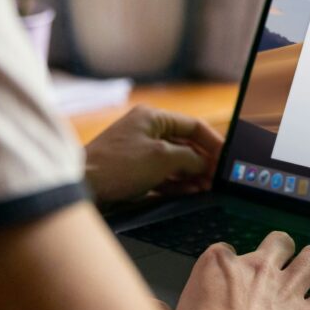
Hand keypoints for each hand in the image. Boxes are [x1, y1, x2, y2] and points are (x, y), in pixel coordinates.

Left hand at [85, 105, 222, 202]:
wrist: (83, 186)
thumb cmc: (118, 166)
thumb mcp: (162, 158)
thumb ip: (190, 158)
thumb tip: (205, 164)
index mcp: (153, 117)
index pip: (193, 125)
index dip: (213, 142)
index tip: (226, 159)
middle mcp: (146, 130)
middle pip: (185, 144)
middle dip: (203, 162)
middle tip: (218, 178)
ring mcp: (140, 151)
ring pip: (175, 161)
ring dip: (192, 175)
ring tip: (207, 188)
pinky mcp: (134, 170)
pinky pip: (162, 174)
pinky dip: (177, 183)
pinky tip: (190, 192)